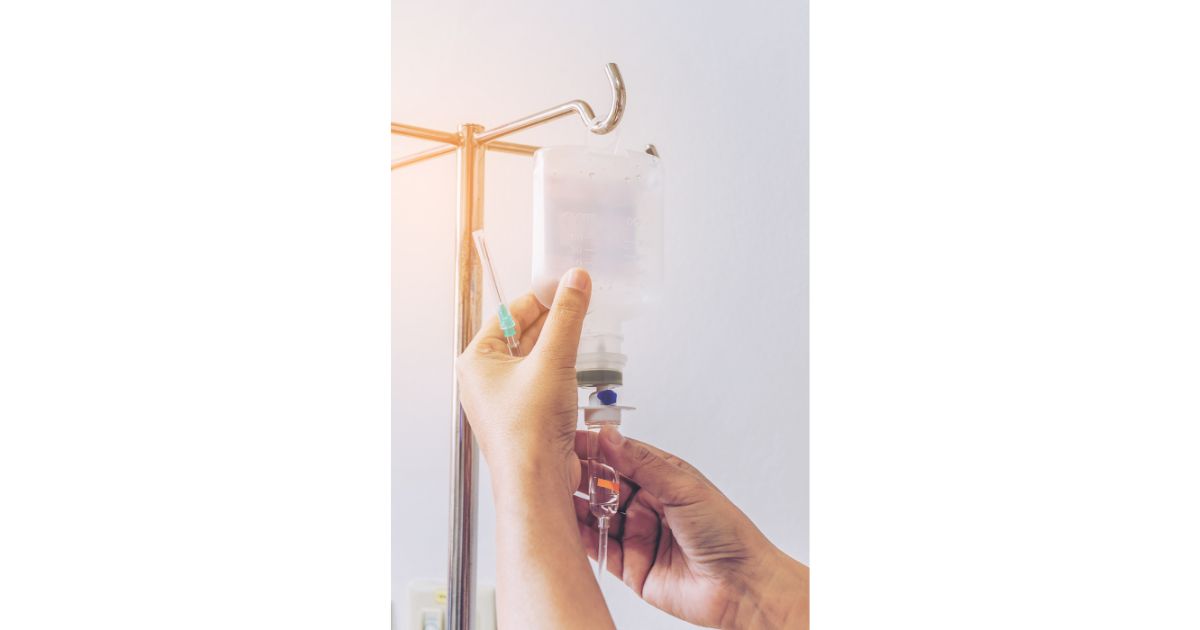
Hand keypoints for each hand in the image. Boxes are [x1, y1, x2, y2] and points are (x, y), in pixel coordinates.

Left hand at [456, 268, 591, 494]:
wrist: (536, 481)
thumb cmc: (529, 430)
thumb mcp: (553, 360)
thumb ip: (567, 316)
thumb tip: (574, 282)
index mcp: (477, 361)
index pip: (508, 314)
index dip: (538, 297)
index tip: (564, 286)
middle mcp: (486, 380)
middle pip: (522, 335)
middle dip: (551, 321)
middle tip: (579, 303)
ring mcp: (504, 400)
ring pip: (534, 360)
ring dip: (558, 346)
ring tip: (582, 331)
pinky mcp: (524, 417)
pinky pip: (541, 382)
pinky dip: (560, 371)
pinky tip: (578, 367)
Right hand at [574, 428, 808, 628]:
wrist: (740, 586)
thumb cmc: (727, 533)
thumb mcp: (684, 487)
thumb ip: (642, 463)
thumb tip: (610, 436)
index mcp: (662, 478)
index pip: (619, 456)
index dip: (594, 448)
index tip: (567, 440)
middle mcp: (646, 504)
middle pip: (602, 484)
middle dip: (579, 475)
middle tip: (555, 467)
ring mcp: (636, 534)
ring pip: (595, 515)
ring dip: (576, 505)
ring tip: (554, 494)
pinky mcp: (629, 565)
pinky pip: (597, 548)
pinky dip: (580, 537)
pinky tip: (566, 525)